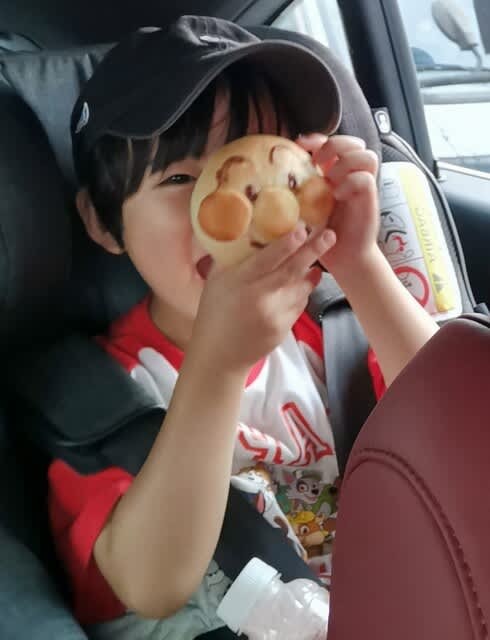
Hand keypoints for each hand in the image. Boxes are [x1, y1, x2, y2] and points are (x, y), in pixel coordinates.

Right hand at [191, 226, 335, 371]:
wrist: (219, 354)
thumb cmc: (215, 312)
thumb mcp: (215, 281)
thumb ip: (232, 259)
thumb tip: (250, 232)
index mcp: (240, 282)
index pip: (267, 260)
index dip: (286, 245)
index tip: (302, 230)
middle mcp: (259, 298)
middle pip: (292, 271)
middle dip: (313, 251)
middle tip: (330, 235)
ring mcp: (274, 315)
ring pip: (300, 288)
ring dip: (310, 274)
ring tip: (315, 265)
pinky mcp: (284, 329)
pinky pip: (299, 305)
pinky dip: (301, 293)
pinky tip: (299, 287)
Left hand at [296, 133, 378, 277]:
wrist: (344, 257)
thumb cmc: (322, 236)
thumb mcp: (306, 209)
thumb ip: (299, 192)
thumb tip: (270, 180)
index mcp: (335, 175)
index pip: (332, 143)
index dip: (318, 138)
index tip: (299, 145)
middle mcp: (351, 177)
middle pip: (354, 142)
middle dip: (334, 145)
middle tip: (317, 162)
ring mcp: (362, 188)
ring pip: (366, 155)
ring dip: (346, 162)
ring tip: (330, 180)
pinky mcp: (369, 200)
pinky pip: (367, 178)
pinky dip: (351, 182)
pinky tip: (337, 195)